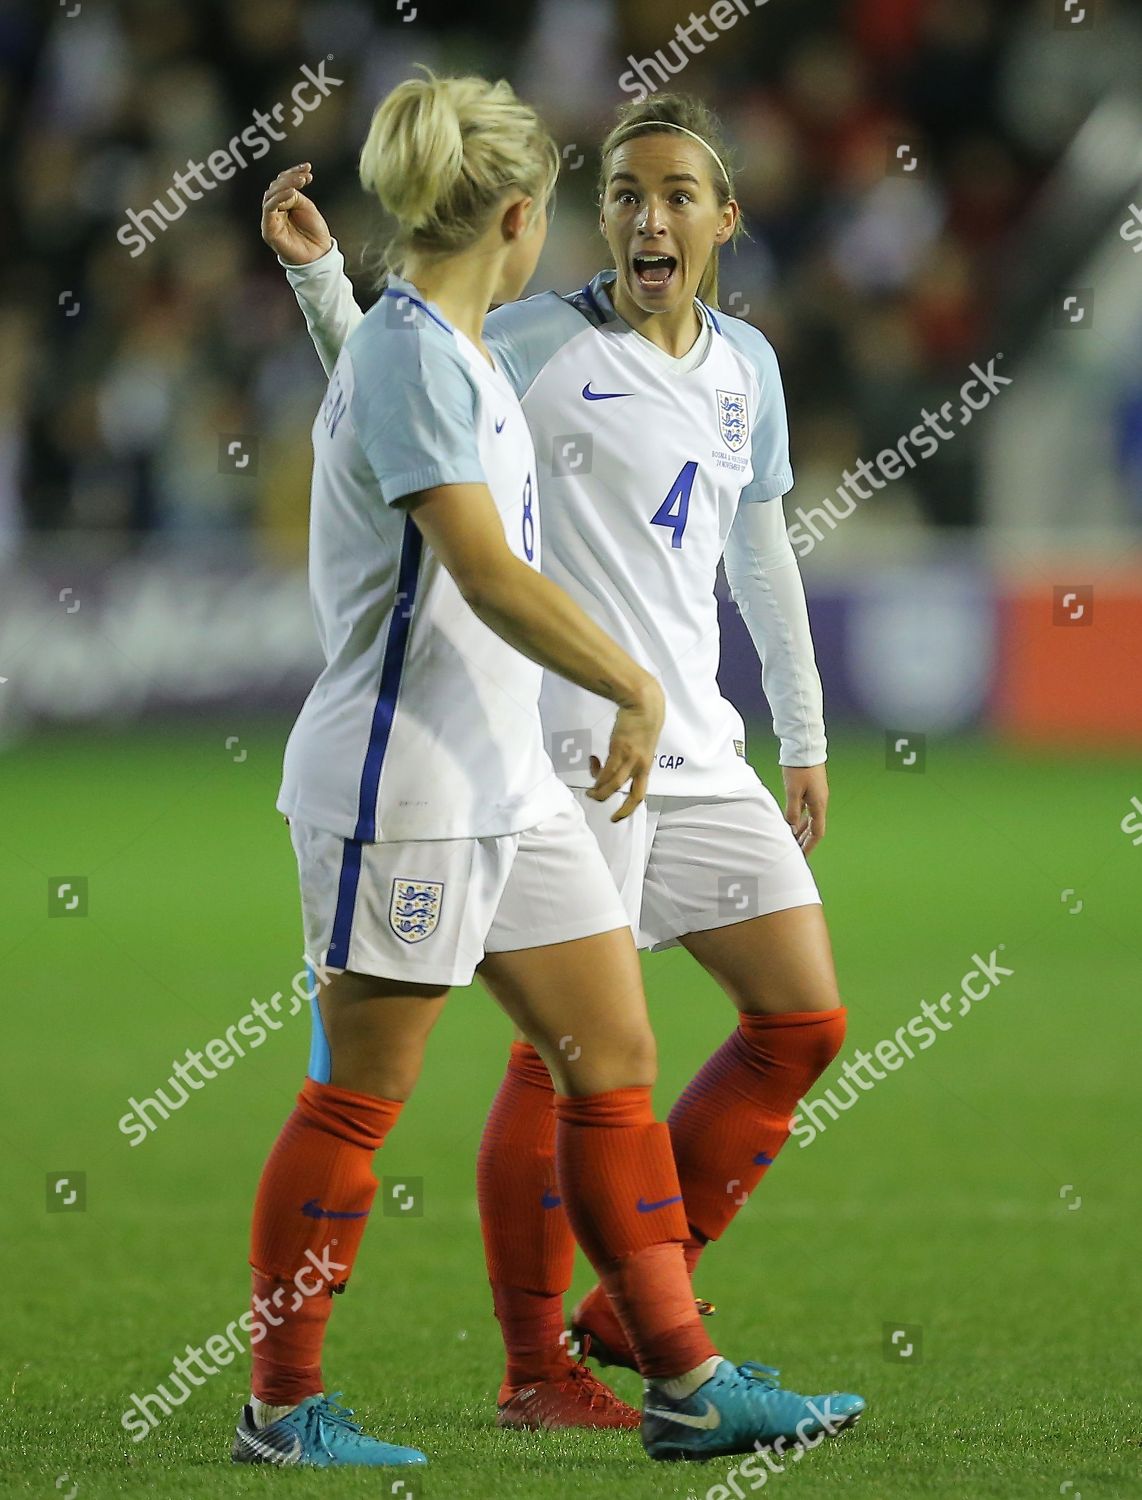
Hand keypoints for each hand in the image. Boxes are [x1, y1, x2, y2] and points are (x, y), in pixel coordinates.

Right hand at [261, 163, 332, 264]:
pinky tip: (292, 192)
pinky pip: (270, 208)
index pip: (282, 183)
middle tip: (305, 175)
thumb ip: (295, 196)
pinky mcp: (269, 229)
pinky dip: (280, 197)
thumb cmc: (314, 234)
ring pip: (271, 194)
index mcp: (283, 204)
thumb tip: (286, 187)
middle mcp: (275, 211)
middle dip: (290, 177)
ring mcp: (270, 220)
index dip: (293, 172)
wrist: (318, 257)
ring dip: (286, 185)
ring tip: (301, 181)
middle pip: (275, 186)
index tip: (308, 167)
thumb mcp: (306, 208)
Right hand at [587, 675, 664, 821]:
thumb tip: (616, 762)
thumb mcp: (641, 744)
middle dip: (621, 810)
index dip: (629, 808)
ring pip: (614, 785)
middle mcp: (641, 766)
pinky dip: (597, 773)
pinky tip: (592, 763)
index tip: (617, 815)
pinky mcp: (619, 749)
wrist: (644, 705)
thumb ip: (632, 756)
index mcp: (646, 766)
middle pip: (633, 796)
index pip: (640, 793)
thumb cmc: (643, 721)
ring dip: (600, 792)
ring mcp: (631, 759)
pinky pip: (606, 770)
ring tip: (590, 792)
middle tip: (608, 815)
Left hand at [782, 763, 827, 855]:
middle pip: (814, 827)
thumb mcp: (793, 791)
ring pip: (810, 819)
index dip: (809, 846)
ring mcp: (817, 795)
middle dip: (804, 841)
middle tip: (794, 852)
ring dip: (801, 830)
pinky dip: (799, 819)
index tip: (801, 856)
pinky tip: (791, 822)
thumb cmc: (799, 768)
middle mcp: (820, 802)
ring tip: (791, 840)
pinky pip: (806, 810)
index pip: (817, 832)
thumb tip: (790, 828)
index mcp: (819, 804)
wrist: (805, 747)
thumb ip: (792, 811)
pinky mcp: (811, 789)